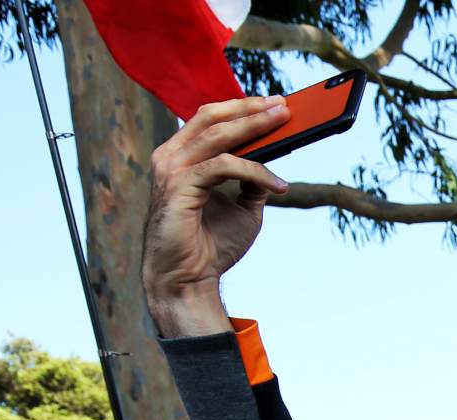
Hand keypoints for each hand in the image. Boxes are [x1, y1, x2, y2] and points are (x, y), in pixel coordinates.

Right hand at [144, 96, 291, 335]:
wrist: (189, 280)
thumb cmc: (210, 247)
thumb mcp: (244, 210)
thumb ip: (254, 185)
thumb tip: (275, 168)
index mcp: (182, 157)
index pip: (212, 119)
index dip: (243, 107)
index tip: (275, 102)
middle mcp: (172, 157)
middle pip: (213, 117)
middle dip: (251, 108)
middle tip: (283, 104)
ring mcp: (171, 169)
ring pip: (218, 135)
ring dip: (255, 126)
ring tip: (284, 122)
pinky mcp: (179, 186)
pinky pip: (223, 166)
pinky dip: (254, 171)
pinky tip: (278, 184)